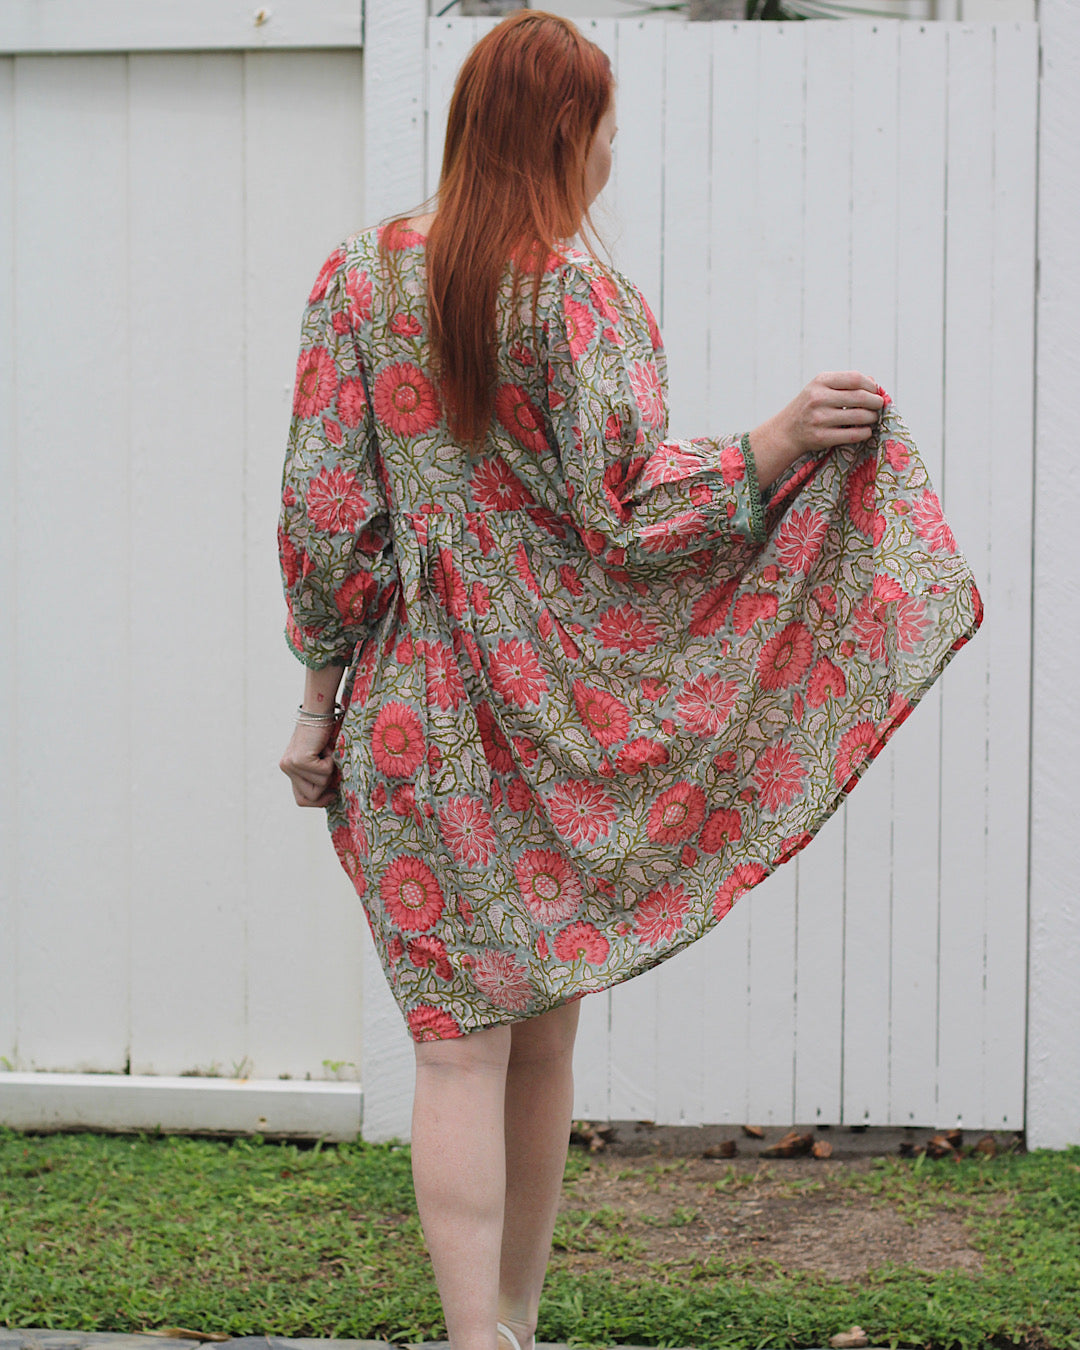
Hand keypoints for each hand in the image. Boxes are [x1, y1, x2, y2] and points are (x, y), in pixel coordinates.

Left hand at [280, 717, 339, 807]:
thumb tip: (330, 797)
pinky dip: (331, 761)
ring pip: (320, 785)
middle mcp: (286, 768)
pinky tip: (326, 747)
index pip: (301, 799)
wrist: (319, 711)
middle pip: (310, 798)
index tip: (332, 794)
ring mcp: (291, 765)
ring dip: (330, 769)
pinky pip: (324, 772)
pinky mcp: (300, 760)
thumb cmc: (324, 732)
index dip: (318, 801)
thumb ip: (317, 775)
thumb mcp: (319, 758)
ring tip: (326, 752)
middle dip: (326, 787)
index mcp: (289, 769)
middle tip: (331, 768)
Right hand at [749, 371, 884, 489]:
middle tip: (879, 406)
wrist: (786, 431)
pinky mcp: (821, 437)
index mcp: (820, 382)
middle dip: (875, 402)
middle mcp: (818, 398)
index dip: (871, 385)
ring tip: (872, 418)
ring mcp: (819, 419)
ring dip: (872, 418)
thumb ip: (845, 383)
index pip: (855, 378)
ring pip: (859, 416)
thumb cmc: (810, 406)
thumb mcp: (821, 388)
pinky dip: (864, 433)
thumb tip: (873, 382)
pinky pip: (852, 435)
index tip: (875, 391)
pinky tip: (866, 431)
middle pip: (860, 397)